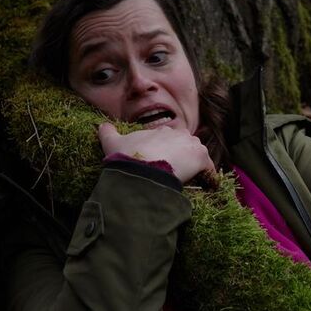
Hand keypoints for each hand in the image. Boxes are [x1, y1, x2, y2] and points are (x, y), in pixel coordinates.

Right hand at [98, 122, 213, 182]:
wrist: (140, 170)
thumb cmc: (127, 157)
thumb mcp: (112, 142)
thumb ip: (107, 132)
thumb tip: (101, 125)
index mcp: (162, 131)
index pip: (170, 139)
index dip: (167, 151)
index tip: (164, 162)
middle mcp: (179, 133)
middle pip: (185, 145)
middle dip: (182, 156)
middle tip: (175, 171)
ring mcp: (191, 145)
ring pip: (197, 154)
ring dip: (195, 165)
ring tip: (189, 179)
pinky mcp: (201, 158)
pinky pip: (208, 168)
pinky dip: (208, 175)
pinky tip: (205, 185)